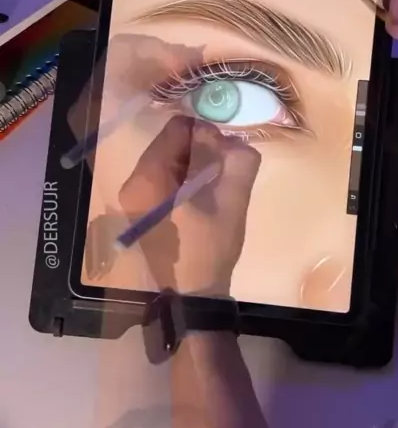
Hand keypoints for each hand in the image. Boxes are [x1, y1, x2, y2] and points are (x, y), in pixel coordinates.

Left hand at [118, 115, 260, 296]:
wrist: (192, 298)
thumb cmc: (208, 249)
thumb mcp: (229, 202)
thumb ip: (234, 162)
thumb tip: (228, 137)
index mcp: (148, 178)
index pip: (177, 129)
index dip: (206, 133)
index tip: (227, 152)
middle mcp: (133, 183)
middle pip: (171, 144)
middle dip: (201, 149)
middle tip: (226, 169)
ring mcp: (135, 199)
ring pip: (170, 162)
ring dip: (196, 166)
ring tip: (217, 186)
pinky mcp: (143, 212)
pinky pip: (166, 181)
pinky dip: (187, 181)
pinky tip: (204, 199)